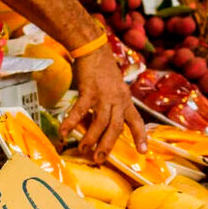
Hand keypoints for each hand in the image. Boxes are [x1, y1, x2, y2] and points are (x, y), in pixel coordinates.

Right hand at [60, 46, 146, 162]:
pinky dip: (71, 122)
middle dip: (108, 145)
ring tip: (83, 150)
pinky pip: (80, 111)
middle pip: (116, 127)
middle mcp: (117, 100)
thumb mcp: (115, 88)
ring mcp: (104, 96)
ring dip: (91, 138)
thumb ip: (113, 105)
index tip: (143, 151)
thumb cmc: (103, 70)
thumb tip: (105, 124)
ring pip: (100, 123)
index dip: (140, 136)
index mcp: (125, 100)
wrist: (94, 49)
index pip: (136, 120)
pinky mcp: (89, 91)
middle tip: (100, 159)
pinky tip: (64, 132)